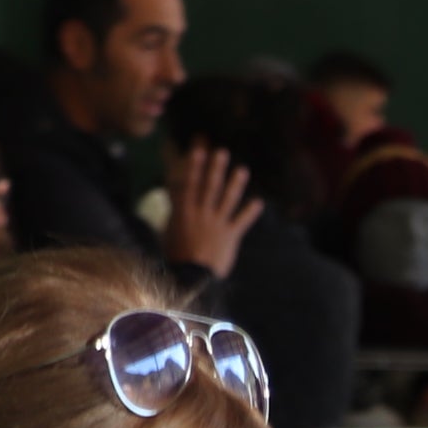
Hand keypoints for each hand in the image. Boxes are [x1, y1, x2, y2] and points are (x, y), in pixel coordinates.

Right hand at [162, 143, 262, 279]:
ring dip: (236, 184)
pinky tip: (259, 202)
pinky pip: (242, 221)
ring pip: (227, 200)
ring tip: (242, 170)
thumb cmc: (174, 257)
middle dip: (216, 168)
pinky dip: (250, 212)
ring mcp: (217, 224)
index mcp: (184, 212)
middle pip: (210, 187)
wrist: (190, 278)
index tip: (199, 149)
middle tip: (222, 151)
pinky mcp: (230, 236)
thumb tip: (172, 203)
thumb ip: (173, 216)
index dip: (194, 166)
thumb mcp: (168, 233)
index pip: (189, 184)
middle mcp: (201, 213)